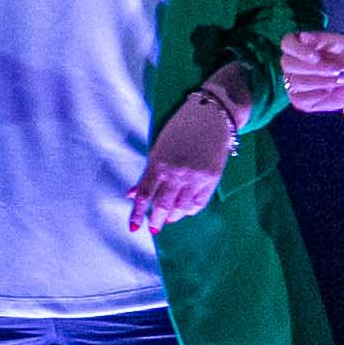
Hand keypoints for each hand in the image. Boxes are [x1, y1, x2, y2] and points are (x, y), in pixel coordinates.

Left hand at [128, 82, 246, 235]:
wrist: (212, 116)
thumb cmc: (181, 129)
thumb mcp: (159, 147)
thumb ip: (147, 173)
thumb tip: (132, 194)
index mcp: (159, 163)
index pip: (145, 194)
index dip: (138, 214)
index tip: (134, 228)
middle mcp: (177, 172)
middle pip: (163, 205)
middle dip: (156, 220)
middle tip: (153, 228)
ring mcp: (195, 177)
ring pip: (181, 207)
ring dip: (173, 216)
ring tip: (169, 218)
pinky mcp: (211, 179)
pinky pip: (198, 203)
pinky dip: (190, 210)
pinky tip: (185, 209)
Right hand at [278, 30, 343, 121]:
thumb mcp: (341, 44)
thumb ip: (323, 39)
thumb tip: (303, 36)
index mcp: (300, 45)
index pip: (287, 43)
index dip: (298, 50)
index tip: (316, 56)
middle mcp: (292, 63)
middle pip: (287, 63)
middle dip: (315, 67)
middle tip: (338, 68)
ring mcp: (293, 82)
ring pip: (295, 82)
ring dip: (320, 81)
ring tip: (339, 79)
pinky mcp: (299, 99)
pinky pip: (299, 99)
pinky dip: (318, 95)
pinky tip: (330, 92)